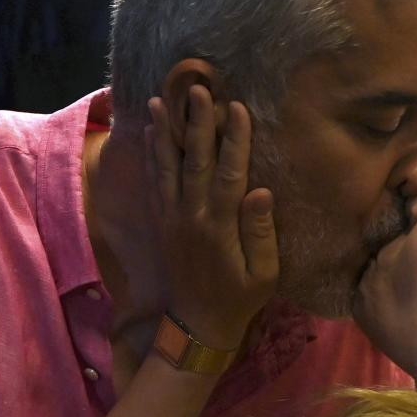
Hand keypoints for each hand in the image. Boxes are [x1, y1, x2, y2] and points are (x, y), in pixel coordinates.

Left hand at [150, 85, 276, 349]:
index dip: (233, 140)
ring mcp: (172, 218)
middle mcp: (191, 217)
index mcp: (219, 227)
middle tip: (198, 90)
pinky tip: (153, 133)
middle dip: (197, 124)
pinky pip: (155, 183)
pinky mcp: (162, 222)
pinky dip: (153, 156)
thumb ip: (260, 232)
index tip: (236, 108)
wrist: (196, 326)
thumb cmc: (239, 299)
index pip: (227, 174)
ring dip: (166, 132)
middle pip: (194, 162)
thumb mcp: (263, 274)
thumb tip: (261, 191)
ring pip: (168, 167)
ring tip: (163, 100)